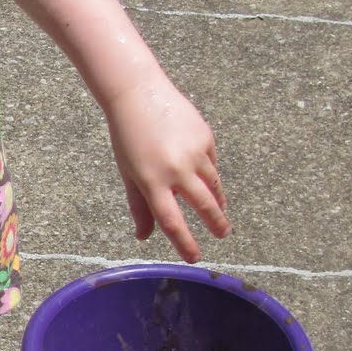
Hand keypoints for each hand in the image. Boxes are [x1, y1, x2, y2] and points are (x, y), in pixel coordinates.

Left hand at [104, 77, 229, 262]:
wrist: (138, 94)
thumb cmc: (128, 137)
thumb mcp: (129, 173)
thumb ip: (139, 206)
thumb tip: (144, 236)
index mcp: (152, 181)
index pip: (172, 222)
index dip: (185, 243)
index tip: (195, 257)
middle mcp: (176, 169)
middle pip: (203, 206)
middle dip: (217, 223)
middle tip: (223, 235)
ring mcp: (193, 152)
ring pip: (213, 184)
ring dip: (217, 200)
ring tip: (220, 212)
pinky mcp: (205, 137)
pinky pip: (212, 163)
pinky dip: (209, 173)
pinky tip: (205, 176)